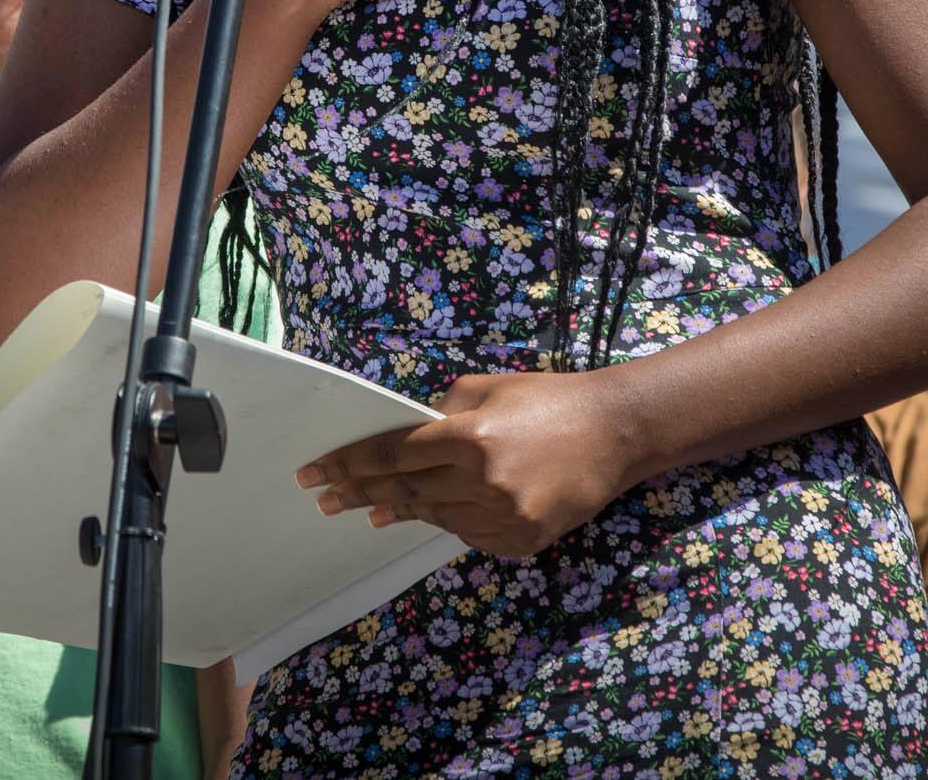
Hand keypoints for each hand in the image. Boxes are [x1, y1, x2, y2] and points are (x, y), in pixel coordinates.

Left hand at [300, 371, 634, 559]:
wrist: (614, 432)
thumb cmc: (547, 399)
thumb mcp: (488, 388)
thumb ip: (441, 410)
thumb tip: (403, 430)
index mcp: (469, 436)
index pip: (392, 454)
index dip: (348, 464)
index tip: (314, 474)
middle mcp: (481, 481)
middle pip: (404, 491)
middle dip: (358, 494)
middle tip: (324, 500)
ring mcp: (503, 516)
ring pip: (434, 516)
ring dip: (399, 510)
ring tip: (369, 510)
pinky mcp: (521, 540)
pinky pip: (468, 534)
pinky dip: (448, 521)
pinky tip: (429, 513)